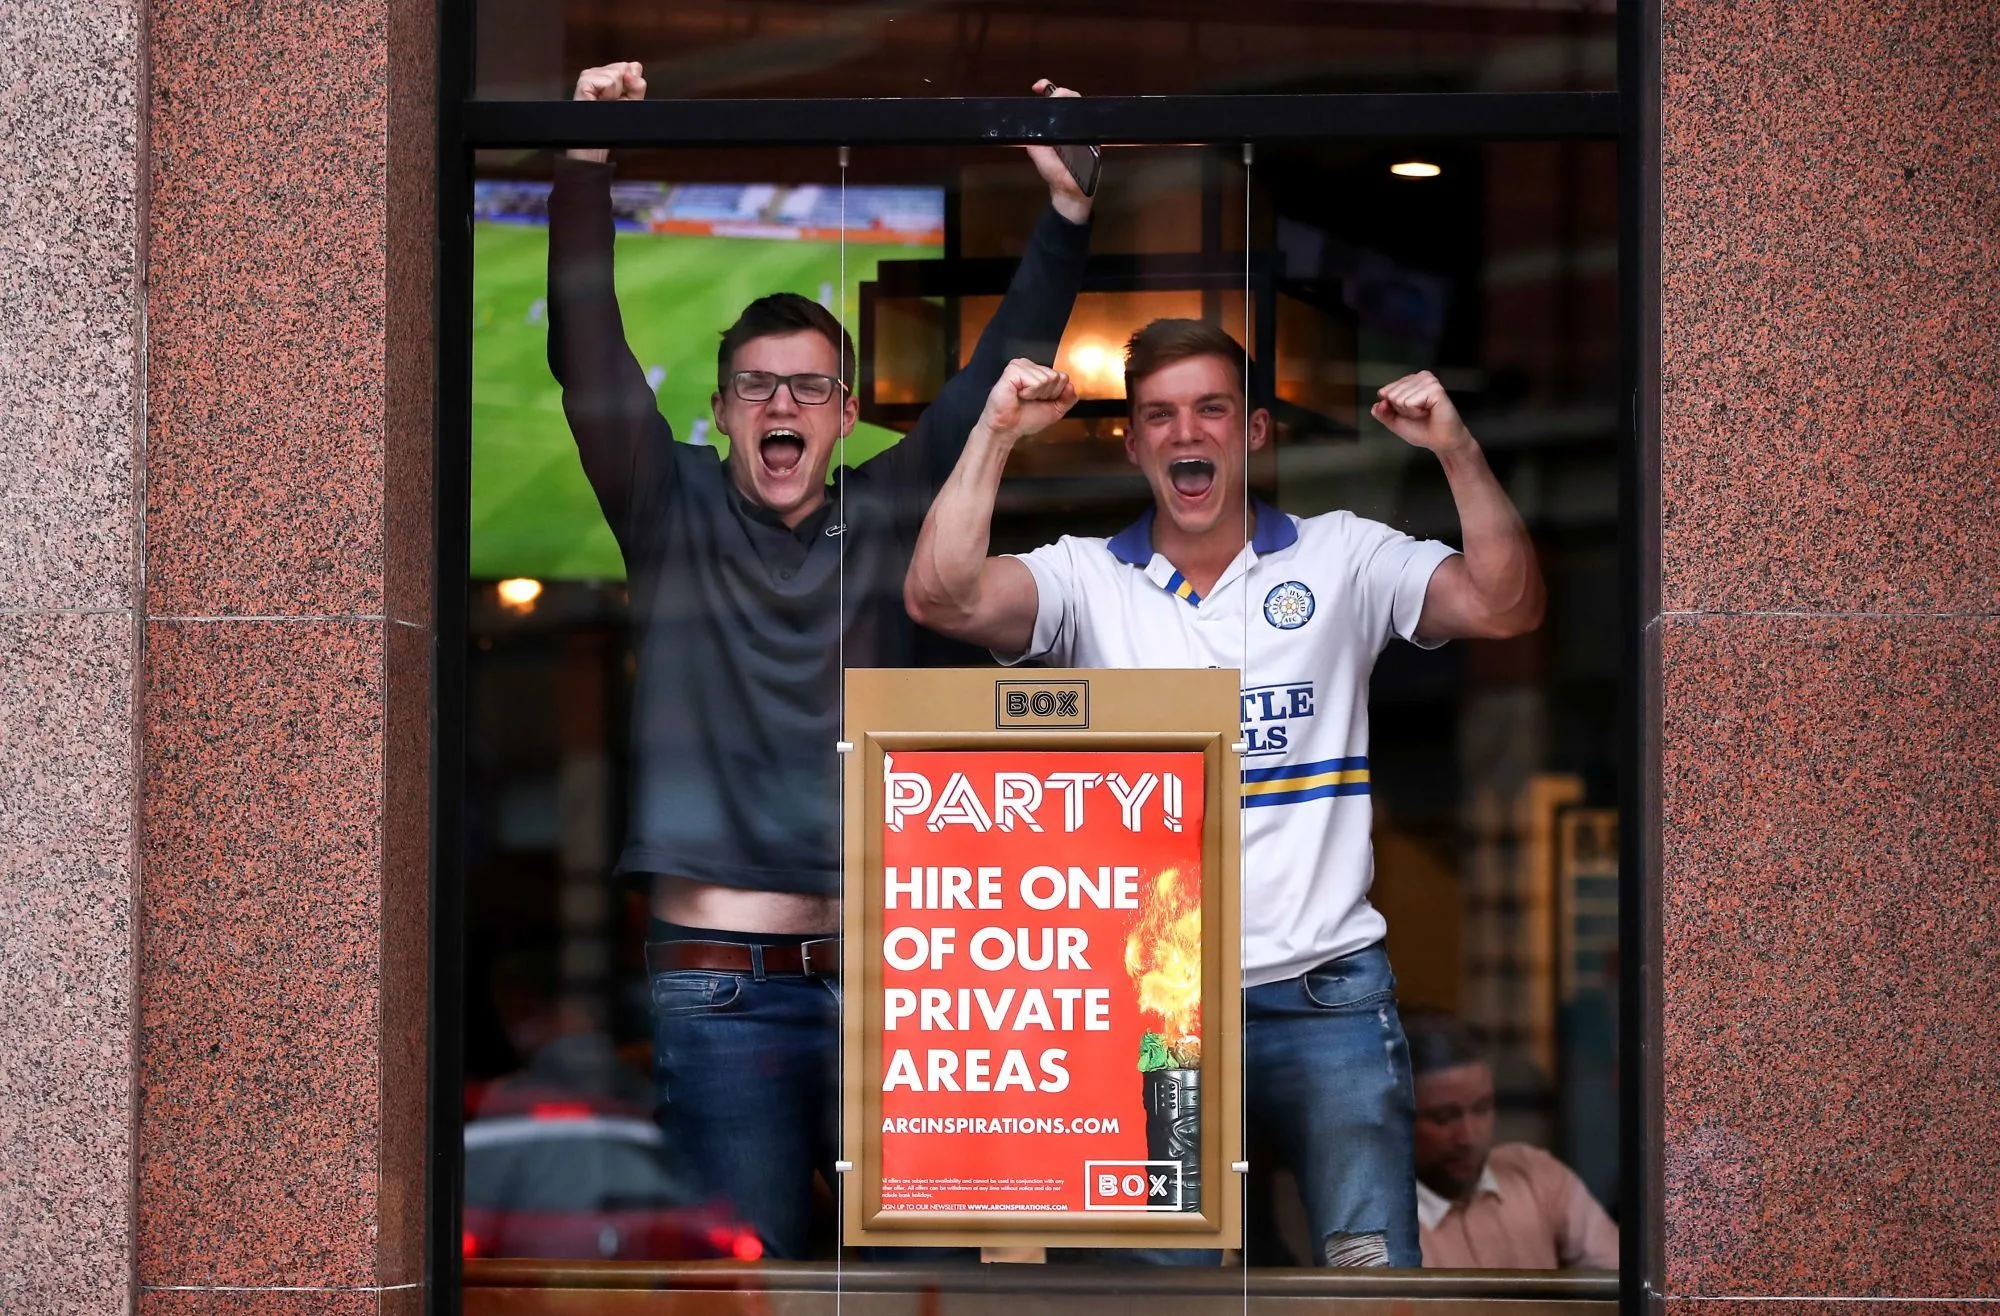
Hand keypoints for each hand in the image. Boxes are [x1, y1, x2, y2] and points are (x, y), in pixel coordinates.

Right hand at [568, 62, 645, 163]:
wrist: (597, 145)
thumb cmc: (612, 125)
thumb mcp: (632, 103)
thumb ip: (637, 84)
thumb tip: (634, 68)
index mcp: (608, 75)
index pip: (630, 67)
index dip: (633, 83)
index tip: (625, 98)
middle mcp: (597, 73)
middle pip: (623, 68)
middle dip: (624, 89)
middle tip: (613, 103)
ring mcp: (589, 77)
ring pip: (615, 73)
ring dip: (615, 92)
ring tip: (605, 104)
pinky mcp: (583, 83)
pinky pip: (607, 81)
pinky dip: (608, 93)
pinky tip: (599, 101)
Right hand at [978, 358, 1077, 441]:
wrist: (1007, 429)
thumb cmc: (1025, 419)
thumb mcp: (1055, 410)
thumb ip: (1067, 399)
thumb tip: (1071, 386)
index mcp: (1039, 372)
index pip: (1063, 377)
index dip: (1055, 394)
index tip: (1039, 401)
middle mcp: (1030, 366)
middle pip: (1056, 377)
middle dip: (1047, 394)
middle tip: (1030, 400)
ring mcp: (1021, 366)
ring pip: (1047, 378)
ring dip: (1037, 394)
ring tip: (1023, 398)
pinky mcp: (1013, 370)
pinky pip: (1035, 381)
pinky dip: (1029, 392)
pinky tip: (1018, 394)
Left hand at [1024, 80, 1092, 223]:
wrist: (1070, 190)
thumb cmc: (1054, 171)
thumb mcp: (1037, 154)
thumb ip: (1033, 140)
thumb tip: (1028, 127)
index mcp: (1054, 125)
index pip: (1052, 103)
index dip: (1046, 89)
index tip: (1038, 87)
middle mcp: (1068, 124)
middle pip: (1069, 99)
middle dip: (1060, 92)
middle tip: (1053, 94)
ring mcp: (1083, 129)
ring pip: (1081, 105)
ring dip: (1072, 98)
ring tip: (1063, 98)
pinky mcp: (1094, 137)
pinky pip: (1091, 121)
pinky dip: (1086, 114)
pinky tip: (1078, 112)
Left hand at [1371, 371, 1474, 454]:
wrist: (1441, 441)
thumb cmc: (1423, 430)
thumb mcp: (1396, 422)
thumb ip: (1383, 413)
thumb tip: (1377, 404)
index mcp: (1411, 381)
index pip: (1386, 391)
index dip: (1395, 408)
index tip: (1410, 413)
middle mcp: (1421, 377)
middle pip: (1392, 394)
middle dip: (1402, 410)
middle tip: (1419, 414)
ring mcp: (1428, 382)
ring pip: (1400, 398)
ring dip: (1410, 412)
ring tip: (1425, 413)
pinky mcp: (1435, 389)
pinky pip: (1410, 402)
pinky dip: (1416, 412)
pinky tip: (1429, 411)